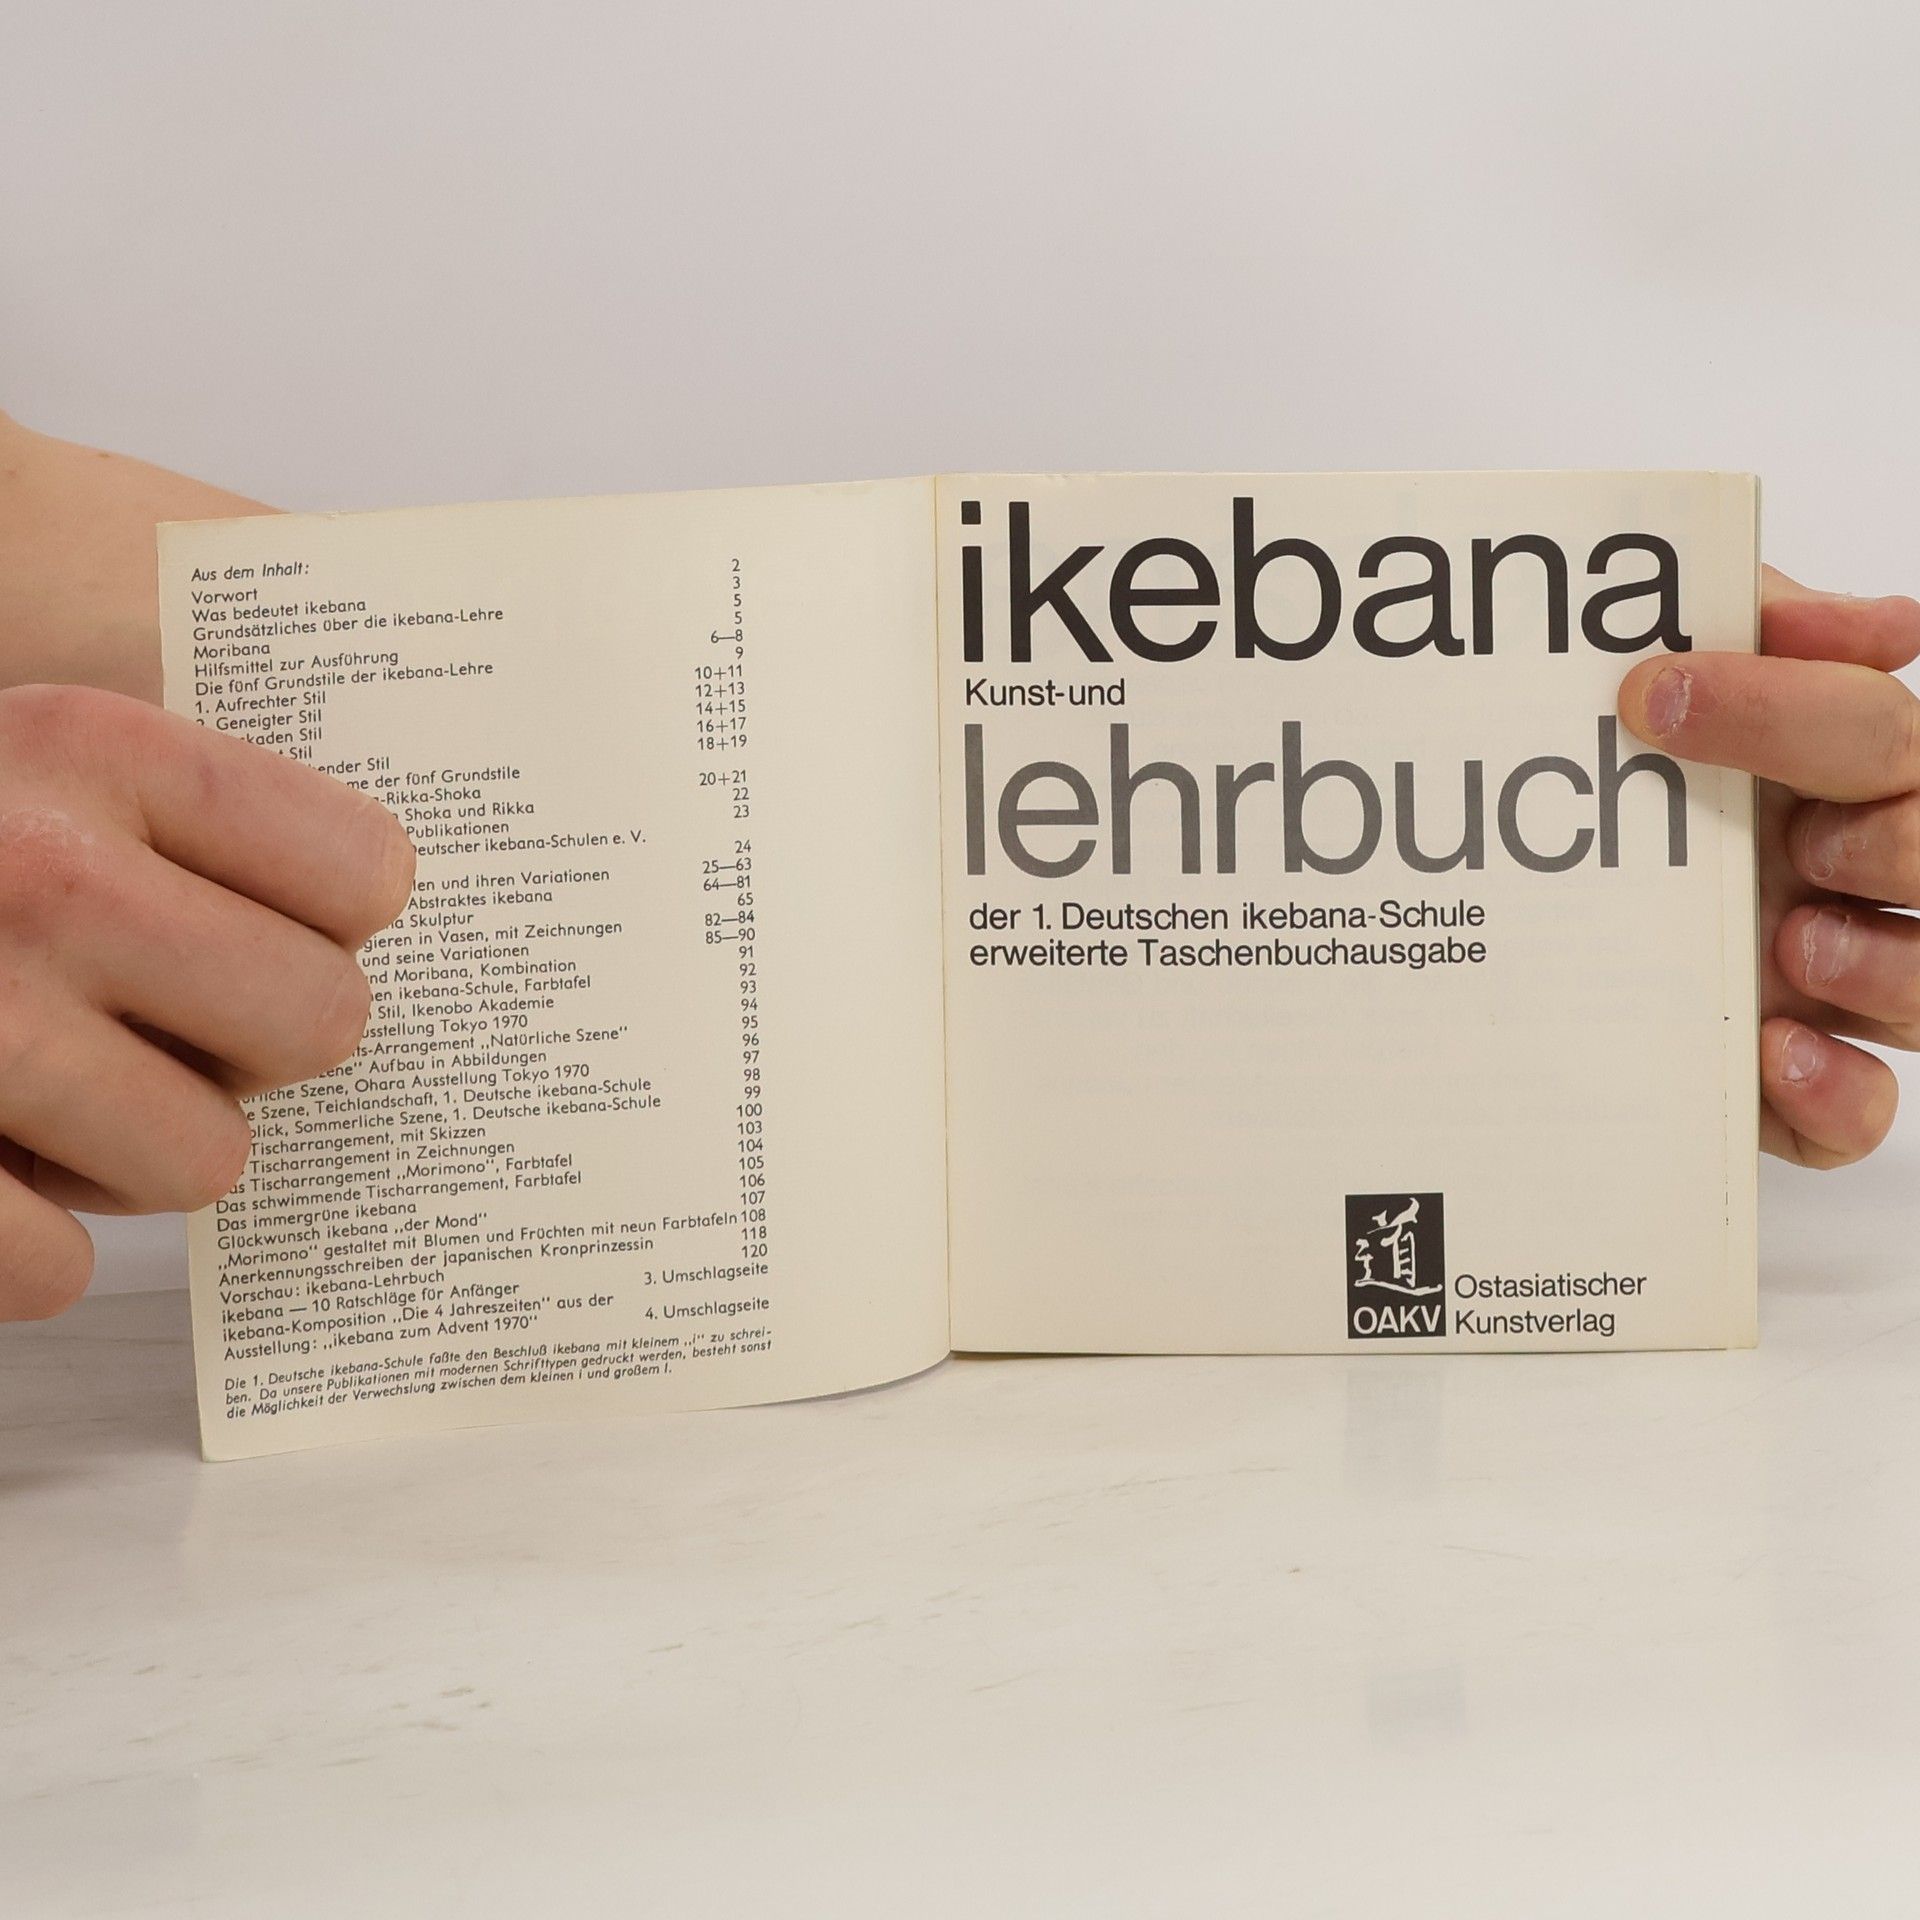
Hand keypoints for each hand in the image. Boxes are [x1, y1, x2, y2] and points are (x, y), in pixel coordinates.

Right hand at [0, 686, 413, 1316]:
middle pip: (321, 1022)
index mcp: (85, 747)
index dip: (329, 919)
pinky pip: (56, 1266)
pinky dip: (20, 1239)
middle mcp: (34, 875)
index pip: (361, 870)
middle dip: (254, 1043)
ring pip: (209, 1160)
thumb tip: (364, 916)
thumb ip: (173, 820)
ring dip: (137, 1146)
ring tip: (44, 1090)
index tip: (275, 925)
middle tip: (165, 1023)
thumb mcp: (26, 765)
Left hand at [1618, 570, 1919, 1166]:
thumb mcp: (1684, 669)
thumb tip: (1887, 623)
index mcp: (1845, 772)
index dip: (1790, 713)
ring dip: (1882, 968)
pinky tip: (1775, 1052)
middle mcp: (1860, 876)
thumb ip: (1763, 622)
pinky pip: (1857, 1113)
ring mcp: (1836, 982)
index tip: (1653, 695)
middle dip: (1895, 845)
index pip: (1881, 732)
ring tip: (1794, 943)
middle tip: (1801, 842)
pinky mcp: (1790, 1083)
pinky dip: (1834, 1095)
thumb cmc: (1636, 776)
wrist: (1526, 881)